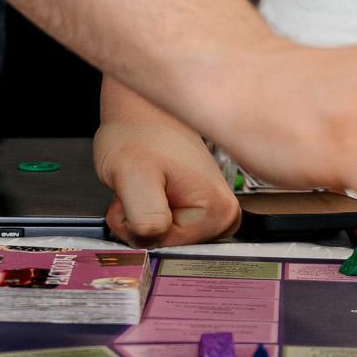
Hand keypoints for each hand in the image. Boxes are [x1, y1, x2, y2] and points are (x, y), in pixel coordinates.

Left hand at [94, 117, 240, 248]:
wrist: (141, 109)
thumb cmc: (139, 132)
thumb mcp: (133, 175)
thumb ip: (145, 217)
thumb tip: (152, 242)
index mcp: (219, 212)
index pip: (167, 247)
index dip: (139, 227)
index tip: (136, 195)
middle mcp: (224, 215)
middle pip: (168, 246)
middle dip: (139, 223)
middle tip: (136, 189)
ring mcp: (212, 212)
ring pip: (162, 238)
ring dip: (140, 217)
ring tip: (143, 185)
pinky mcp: (199, 209)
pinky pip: (163, 228)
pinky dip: (145, 212)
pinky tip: (148, 188)